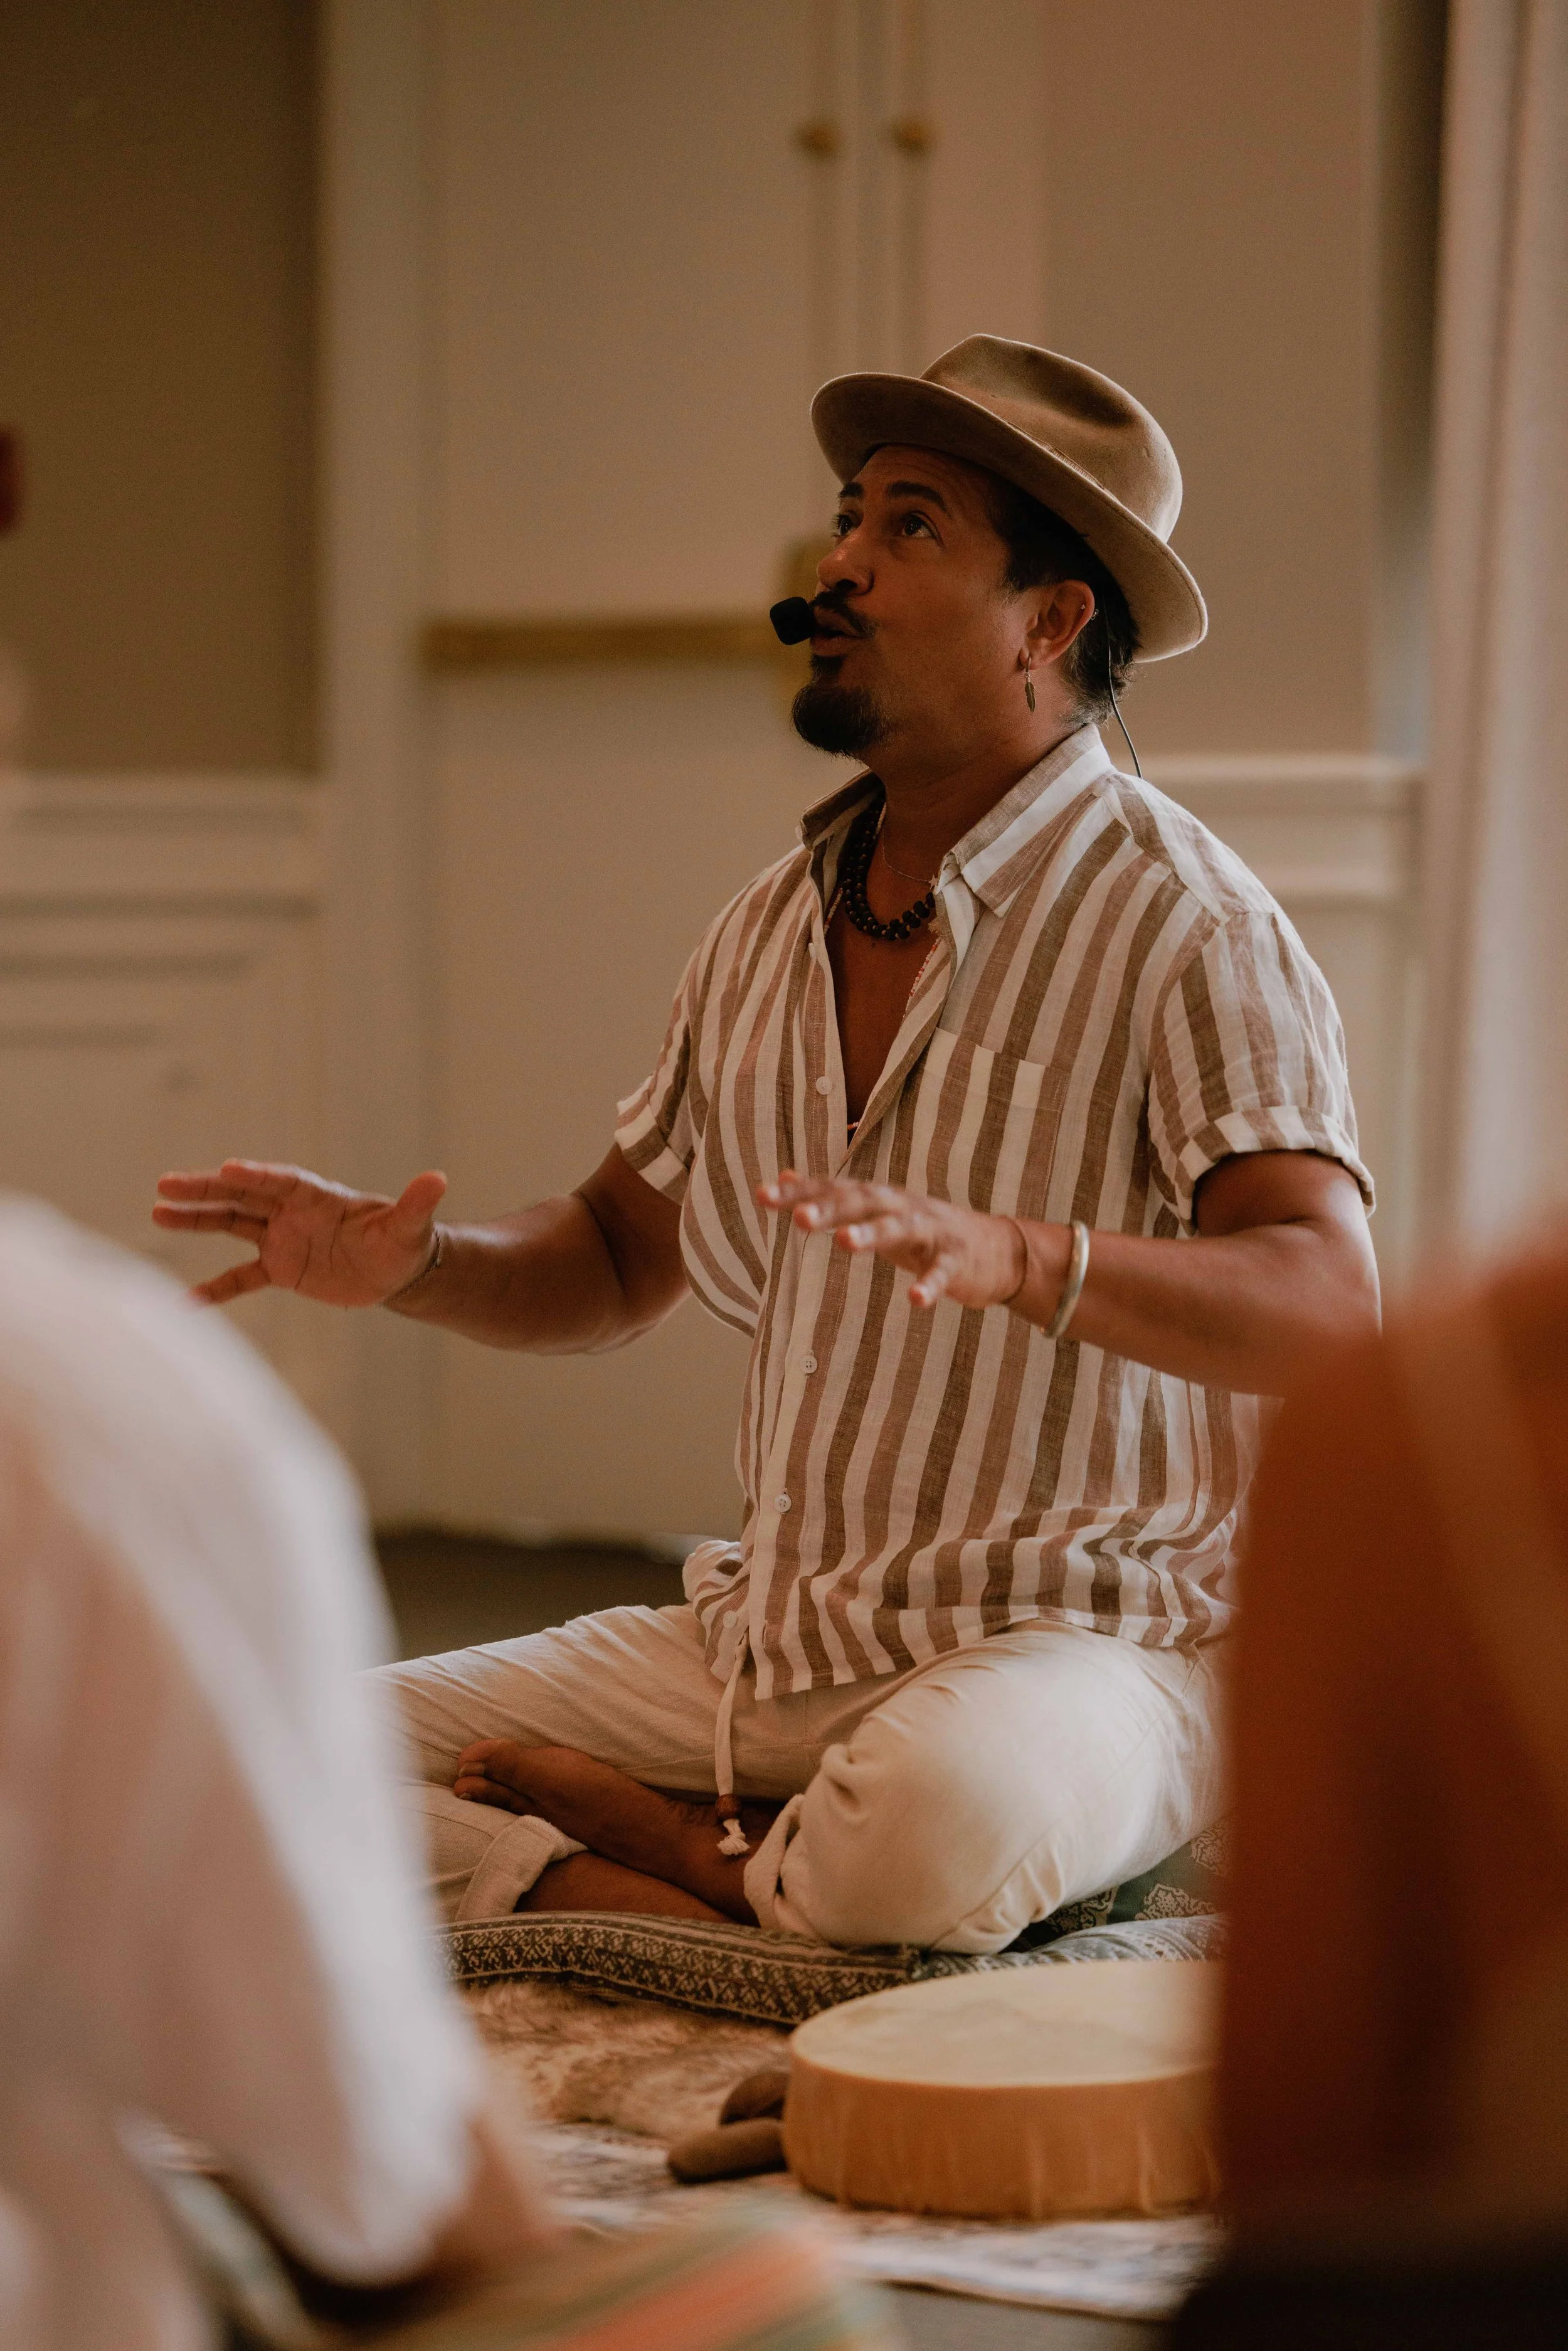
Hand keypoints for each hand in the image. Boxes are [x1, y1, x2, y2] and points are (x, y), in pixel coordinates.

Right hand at [153, 1159, 447, 1307]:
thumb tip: (438, 1180)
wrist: (397, 1271)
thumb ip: (416, 1205)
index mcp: (319, 1197)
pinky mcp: (280, 1269)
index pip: (282, 1182)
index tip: (229, 1169)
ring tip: (157, 1212)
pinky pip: (241, 1278)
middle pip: (242, 1196)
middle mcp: (293, 1212)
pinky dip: (216, 1289)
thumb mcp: (411, 1227)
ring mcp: (282, 1238)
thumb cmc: (404, 1243)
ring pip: (231, 1224)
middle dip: (206, 1190)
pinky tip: (186, 1301)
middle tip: (166, 1185)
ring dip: (197, 1220)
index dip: (257, 1176)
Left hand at [758, 1170, 1027, 1309]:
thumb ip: (831, 1196)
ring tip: (845, 1243)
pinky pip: (942, 1272)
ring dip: (873, 1234)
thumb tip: (783, 1175)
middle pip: (863, 1201)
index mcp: (878, 1199)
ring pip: (900, 1227)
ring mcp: (932, 1230)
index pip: (834, 1189)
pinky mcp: (957, 1259)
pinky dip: (929, 1284)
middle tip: (798, 1217)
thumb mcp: (876, 1210)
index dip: (800, 1192)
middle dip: (831, 1207)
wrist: (997, 1249)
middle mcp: (902, 1207)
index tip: (762, 1195)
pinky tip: (915, 1300)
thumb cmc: (924, 1230)